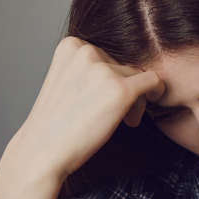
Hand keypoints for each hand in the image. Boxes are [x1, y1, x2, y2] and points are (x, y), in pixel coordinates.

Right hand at [0, 37, 163, 198]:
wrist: (42, 152)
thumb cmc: (55, 125)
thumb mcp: (67, 82)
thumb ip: (89, 69)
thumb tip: (128, 68)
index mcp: (70, 45)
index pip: (107, 56)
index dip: (110, 80)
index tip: (102, 101)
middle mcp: (86, 51)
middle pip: (124, 65)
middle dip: (124, 89)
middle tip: (113, 116)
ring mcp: (103, 70)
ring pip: (138, 76)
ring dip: (134, 99)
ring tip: (121, 121)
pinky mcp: (121, 89)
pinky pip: (153, 81)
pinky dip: (156, 92)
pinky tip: (145, 108)